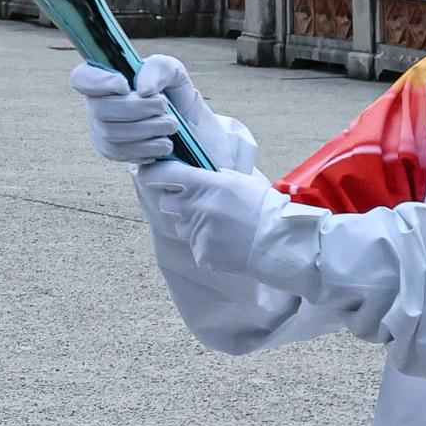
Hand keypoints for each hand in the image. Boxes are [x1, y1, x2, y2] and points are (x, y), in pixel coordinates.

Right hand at [67, 55, 253, 170]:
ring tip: (170, 124)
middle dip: (137, 108)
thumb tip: (142, 90)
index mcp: (105, 77)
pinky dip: (147, 148)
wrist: (186, 126)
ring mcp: (100, 129)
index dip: (99, 82)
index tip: (124, 85)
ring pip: (111, 133)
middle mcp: (95, 103)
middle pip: (99, 108)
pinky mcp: (111, 151)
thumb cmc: (173, 92)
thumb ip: (157, 69)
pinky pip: (121, 153)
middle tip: (163, 106)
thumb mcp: (171, 71)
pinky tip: (162, 141)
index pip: (81, 78)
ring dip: (148, 129)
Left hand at [136, 162, 288, 278]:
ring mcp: (198, 233)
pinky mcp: (202, 254)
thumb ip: (213, 177)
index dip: (151, 172)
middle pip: (168, 203)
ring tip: (222, 227)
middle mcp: (198, 208)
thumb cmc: (265, 209)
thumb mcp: (240, 181)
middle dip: (178, 203)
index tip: (144, 170)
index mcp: (207, 185)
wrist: (281, 245)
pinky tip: (227, 243)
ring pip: (181, 226)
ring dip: (193, 225)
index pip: (165, 175)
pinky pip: (195, 246)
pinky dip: (206, 245)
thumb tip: (193, 174)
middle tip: (199, 205)